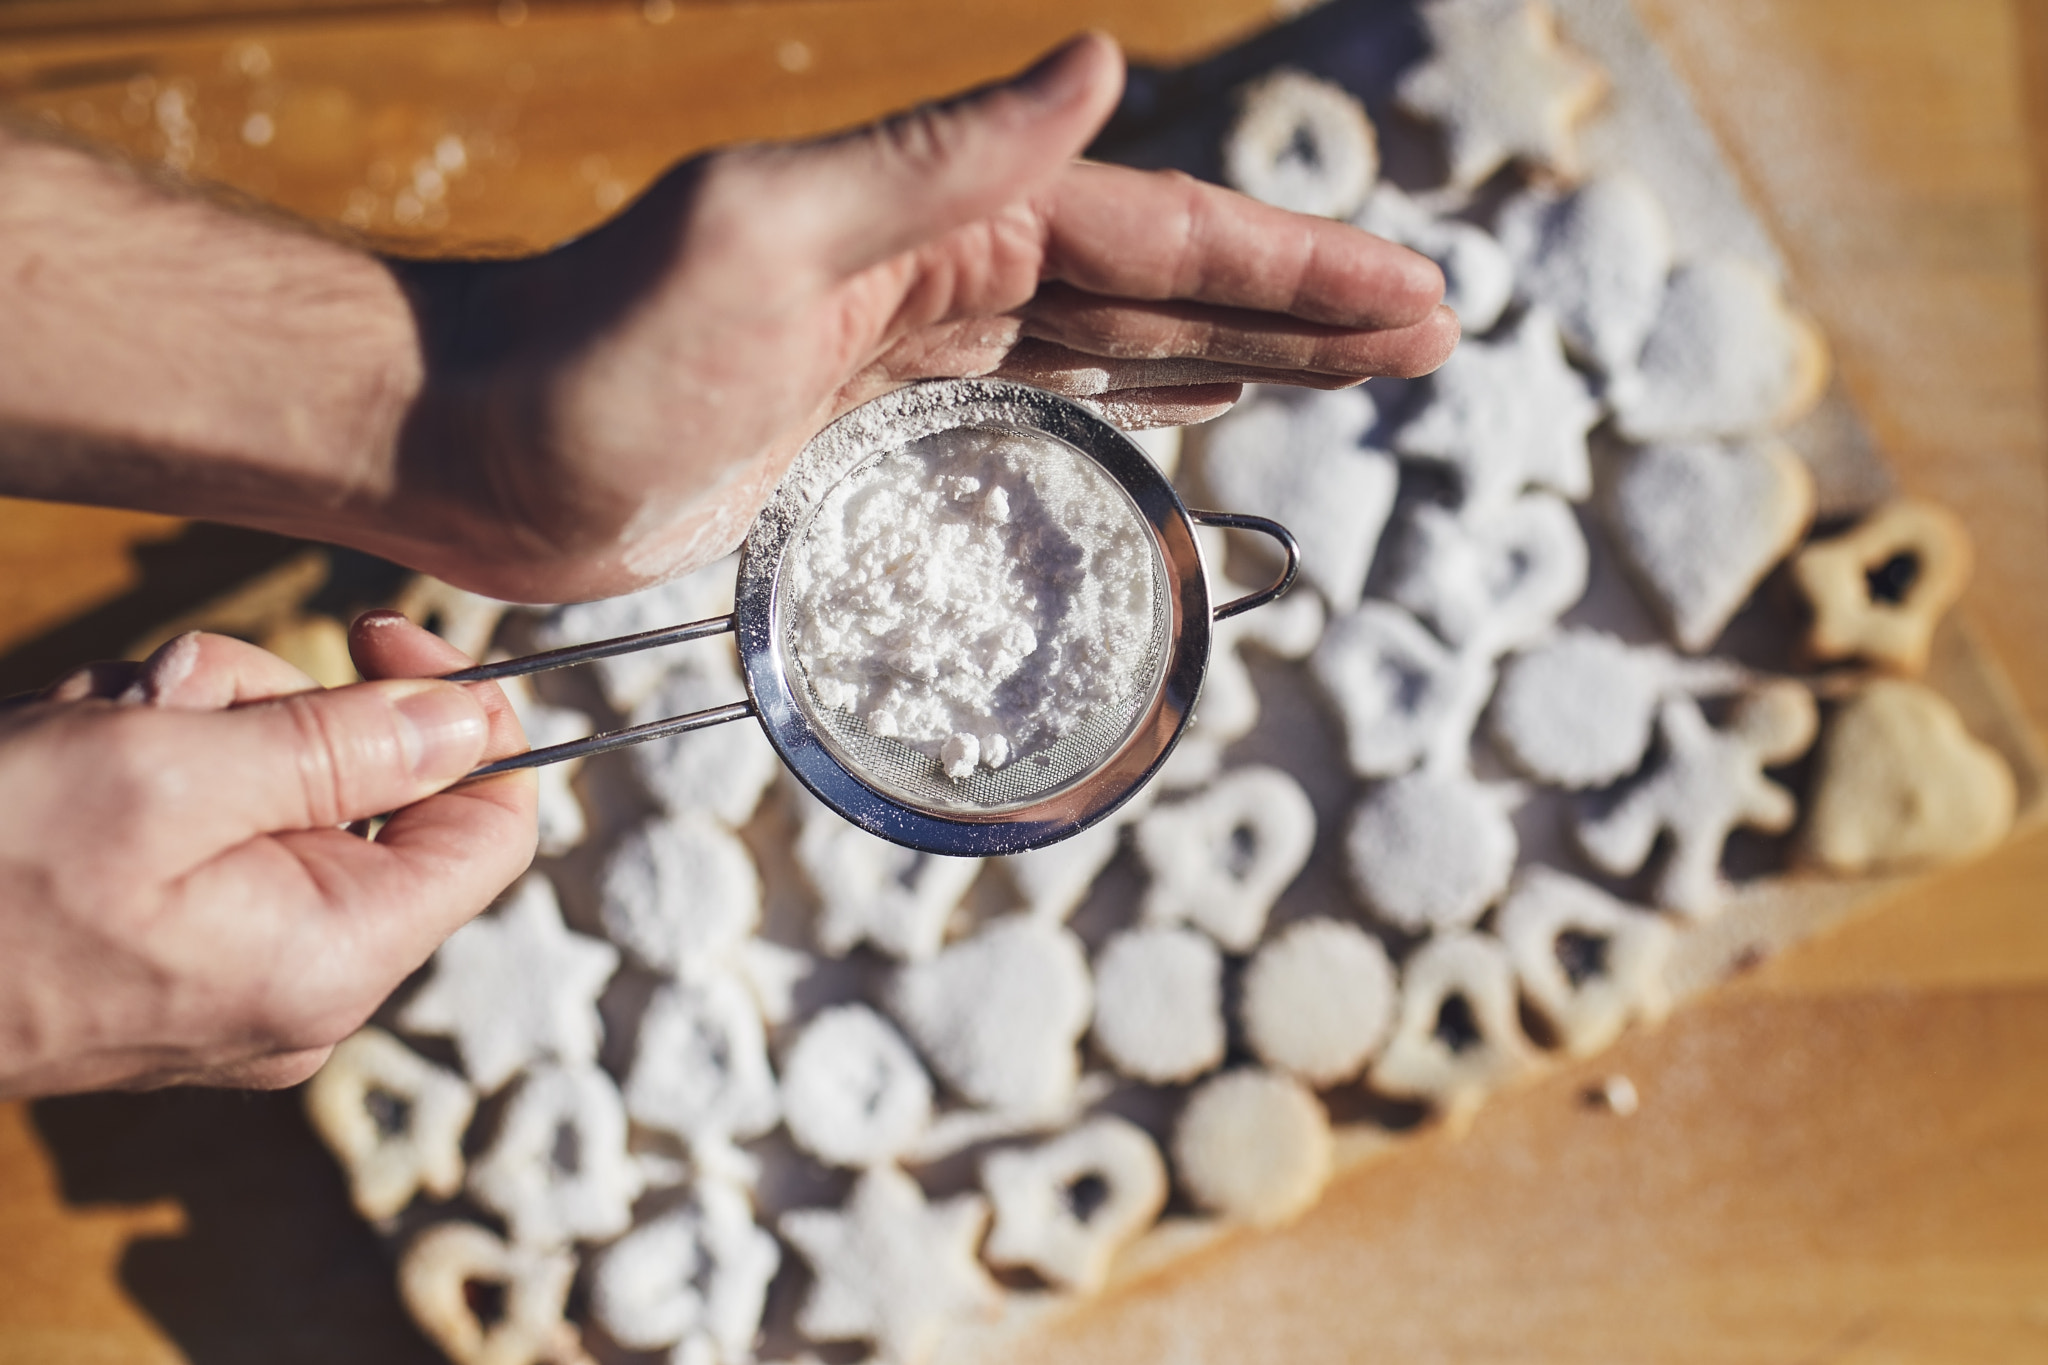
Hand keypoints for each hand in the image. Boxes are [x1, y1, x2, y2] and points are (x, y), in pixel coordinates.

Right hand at [0, 618, 532, 1097]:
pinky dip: (148, 770)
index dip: (464, 718)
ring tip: (93, 728)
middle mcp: (305, 983)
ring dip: (193, 728)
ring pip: (282, 793)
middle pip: (376, 796)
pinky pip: (210, 829)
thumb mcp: (169, 774)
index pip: (491, 829)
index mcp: (335, 957)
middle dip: (275, 713)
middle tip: (166, 697)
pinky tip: (68, 760)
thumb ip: (341, 746)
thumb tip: (476, 722)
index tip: (383, 637)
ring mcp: (235, 974)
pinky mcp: (168, 953)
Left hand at [389, 33, 1456, 600]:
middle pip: (1168, 281)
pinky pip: (1045, 397)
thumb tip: (1100, 60)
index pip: (1160, 233)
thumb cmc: (590, 352)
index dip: (1296, 264)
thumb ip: (932, 157)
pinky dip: (1132, 393)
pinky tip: (1184, 396)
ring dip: (1244, 348)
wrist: (477, 450)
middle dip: (1303, 306)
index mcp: (945, 220)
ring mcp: (919, 347)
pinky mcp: (879, 424)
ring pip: (1121, 340)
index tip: (1415, 290)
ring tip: (1353, 360)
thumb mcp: (757, 239)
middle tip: (1428, 330)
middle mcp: (948, 269)